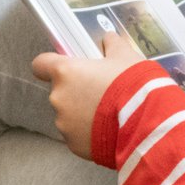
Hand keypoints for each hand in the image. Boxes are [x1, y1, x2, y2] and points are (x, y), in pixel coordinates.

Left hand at [32, 32, 144, 159]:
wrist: (144, 123)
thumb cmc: (132, 85)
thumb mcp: (126, 56)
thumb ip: (112, 45)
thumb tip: (108, 39)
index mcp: (66, 72)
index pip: (40, 64)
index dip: (50, 65)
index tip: (66, 67)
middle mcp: (58, 98)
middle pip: (61, 91)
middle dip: (79, 91)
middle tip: (104, 91)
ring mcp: (64, 124)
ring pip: (70, 114)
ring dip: (85, 112)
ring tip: (112, 113)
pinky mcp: (74, 145)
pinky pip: (79, 134)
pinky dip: (91, 132)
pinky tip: (111, 129)